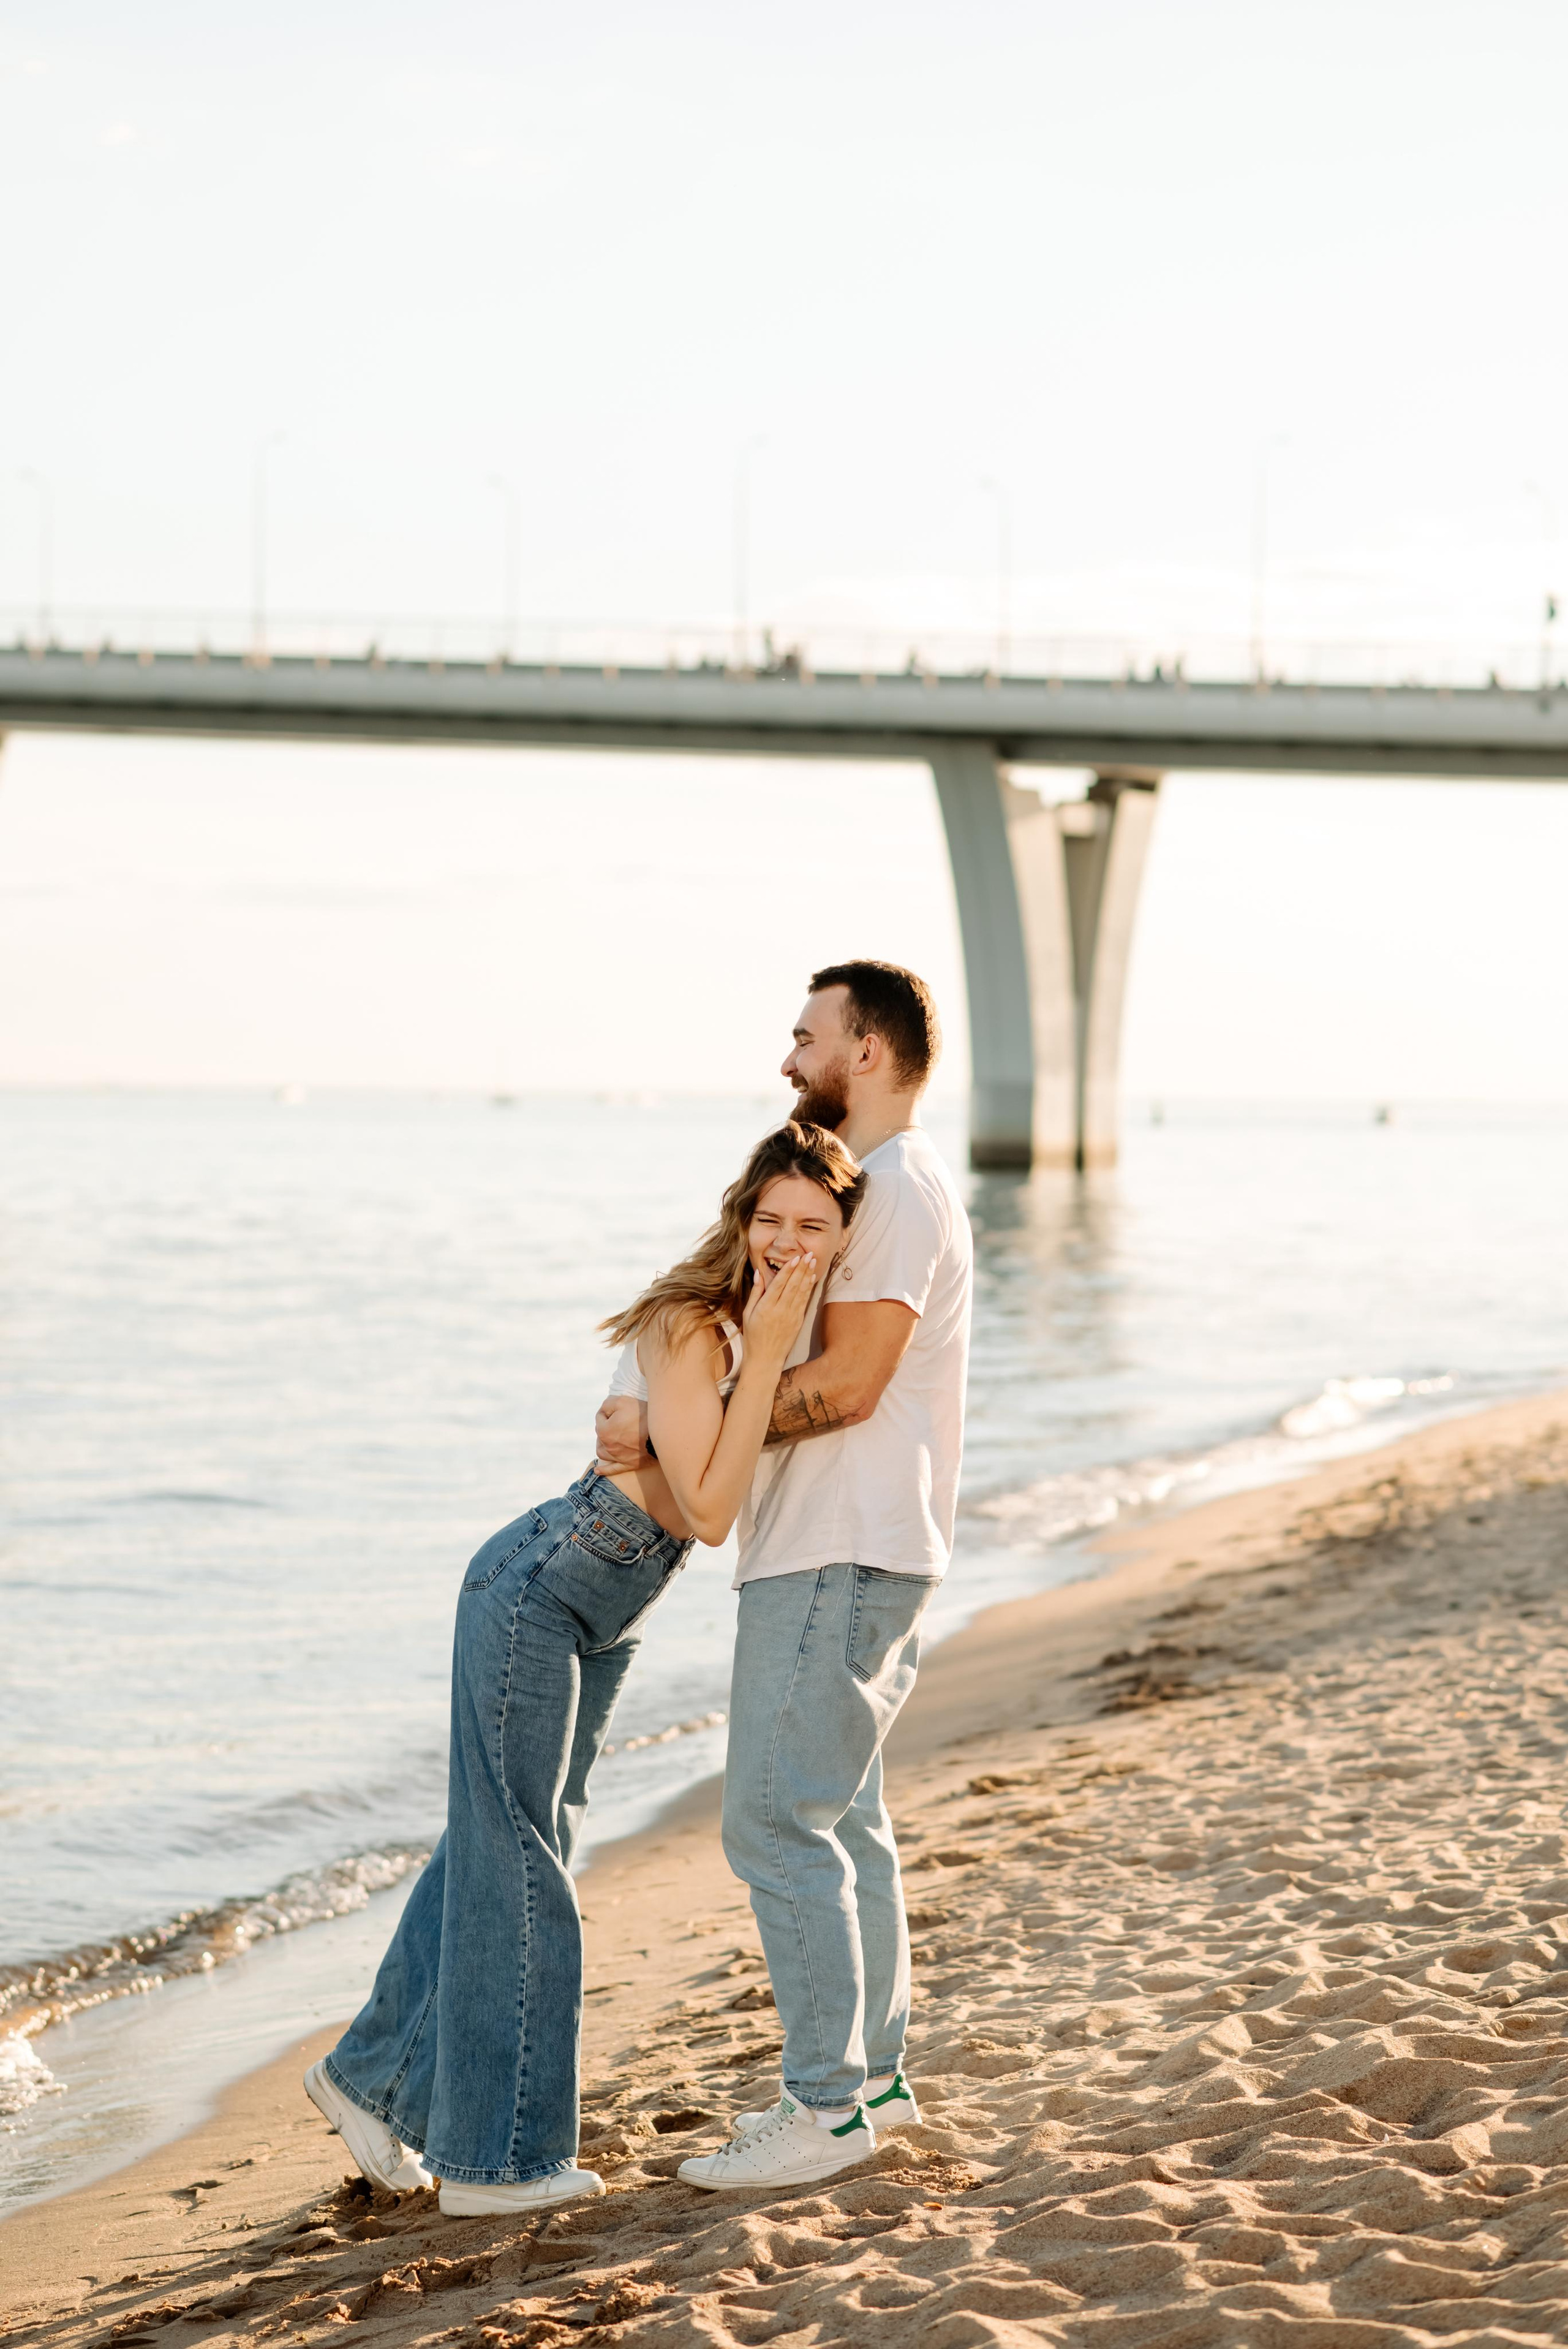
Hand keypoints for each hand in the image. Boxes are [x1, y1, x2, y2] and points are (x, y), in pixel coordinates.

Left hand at [594, 1393, 648, 1473]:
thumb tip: (603, 1411)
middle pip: (600, 1435)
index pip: (600, 1418)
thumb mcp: (622, 1401)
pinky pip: (613, 1470)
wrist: (661, 1432)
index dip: (608, 1411)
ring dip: (602, 1446)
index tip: (618, 1408)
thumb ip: (607, 1404)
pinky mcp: (629, 1464)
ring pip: (603, 1453)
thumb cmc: (642, 1415)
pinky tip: (597, 1470)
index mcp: (604, 1431)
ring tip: (605, 1440)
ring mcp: (618, 1457)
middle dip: (605, 1426)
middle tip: (616, 1419)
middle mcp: (608, 1446)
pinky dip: (604, 1470)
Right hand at [742, 1250, 817, 1366]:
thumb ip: (755, 1293)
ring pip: (801, 1292)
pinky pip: (804, 1301)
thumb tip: (759, 1273)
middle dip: (802, 1268)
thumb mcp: (748, 1314)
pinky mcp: (798, 1321)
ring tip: (813, 1261)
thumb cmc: (753, 1336)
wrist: (765, 1359)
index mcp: (766, 1308)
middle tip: (809, 1254)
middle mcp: (781, 1311)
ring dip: (808, 1275)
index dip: (788, 1270)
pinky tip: (811, 1278)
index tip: (795, 1258)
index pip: (779, 1284)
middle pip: (793, 1285)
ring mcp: (791, 1316)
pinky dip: (808, 1289)